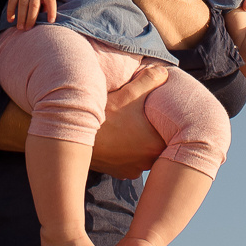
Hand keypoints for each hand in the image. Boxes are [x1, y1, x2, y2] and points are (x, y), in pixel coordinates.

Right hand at [6, 0, 57, 30]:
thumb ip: (49, 0)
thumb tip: (46, 14)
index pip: (50, 1)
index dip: (52, 11)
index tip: (51, 21)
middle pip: (34, 6)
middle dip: (31, 19)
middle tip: (29, 29)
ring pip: (22, 5)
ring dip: (21, 17)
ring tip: (20, 28)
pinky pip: (12, 1)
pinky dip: (10, 11)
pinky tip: (10, 20)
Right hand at [88, 64, 168, 178]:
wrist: (73, 138)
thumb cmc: (103, 116)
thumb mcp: (128, 93)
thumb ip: (150, 80)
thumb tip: (164, 72)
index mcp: (155, 144)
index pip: (173, 134)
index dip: (169, 121)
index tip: (163, 113)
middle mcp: (147, 162)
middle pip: (160, 144)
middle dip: (156, 131)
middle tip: (149, 117)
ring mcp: (133, 169)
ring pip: (146, 154)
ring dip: (142, 143)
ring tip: (134, 127)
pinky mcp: (120, 173)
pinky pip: (132, 161)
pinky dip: (129, 151)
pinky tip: (122, 138)